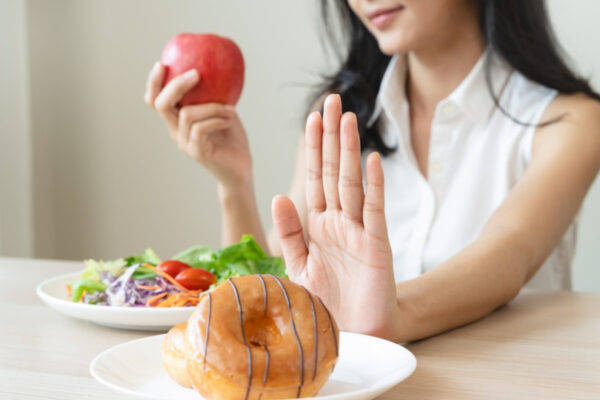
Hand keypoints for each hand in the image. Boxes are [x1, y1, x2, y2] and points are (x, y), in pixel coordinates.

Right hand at [144, 62, 251, 188]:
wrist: (240, 170)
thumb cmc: (233, 140)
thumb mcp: (223, 111)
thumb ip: (215, 94)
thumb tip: (217, 67)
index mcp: (178, 121)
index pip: (156, 100)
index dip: (154, 83)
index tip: (162, 64)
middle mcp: (176, 131)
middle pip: (161, 104)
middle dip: (176, 85)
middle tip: (196, 74)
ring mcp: (185, 143)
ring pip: (186, 114)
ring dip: (211, 106)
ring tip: (230, 108)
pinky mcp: (197, 152)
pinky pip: (200, 129)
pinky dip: (216, 119)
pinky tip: (229, 118)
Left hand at [271, 94, 398, 337]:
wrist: (356, 334)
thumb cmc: (329, 302)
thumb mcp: (300, 266)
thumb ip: (291, 231)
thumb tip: (278, 195)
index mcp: (319, 226)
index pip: (314, 179)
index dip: (313, 149)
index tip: (311, 119)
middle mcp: (339, 223)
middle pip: (334, 171)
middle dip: (331, 137)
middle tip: (331, 101)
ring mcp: (359, 232)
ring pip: (352, 183)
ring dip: (349, 151)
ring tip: (347, 119)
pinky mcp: (377, 247)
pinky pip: (375, 212)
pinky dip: (374, 186)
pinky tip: (372, 161)